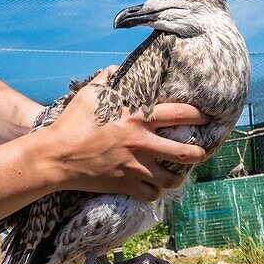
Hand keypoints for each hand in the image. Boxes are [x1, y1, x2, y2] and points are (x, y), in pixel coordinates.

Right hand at [41, 67, 207, 201]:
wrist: (56, 156)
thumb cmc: (72, 122)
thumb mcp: (90, 93)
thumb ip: (108, 78)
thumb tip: (117, 69)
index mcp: (139, 116)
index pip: (181, 114)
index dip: (199, 116)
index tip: (207, 117)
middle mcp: (142, 142)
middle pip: (185, 152)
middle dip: (198, 153)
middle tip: (201, 153)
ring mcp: (135, 167)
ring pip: (171, 179)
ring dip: (178, 178)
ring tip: (178, 176)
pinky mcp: (125, 185)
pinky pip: (151, 195)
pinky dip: (154, 193)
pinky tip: (153, 189)